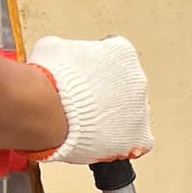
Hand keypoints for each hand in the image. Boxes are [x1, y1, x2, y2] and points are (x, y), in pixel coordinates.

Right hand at [28, 36, 152, 163]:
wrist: (52, 109)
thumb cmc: (52, 79)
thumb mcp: (52, 50)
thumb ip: (66, 51)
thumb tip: (59, 58)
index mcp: (121, 52)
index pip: (115, 58)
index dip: (95, 71)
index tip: (84, 79)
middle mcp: (136, 79)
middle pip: (125, 87)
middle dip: (105, 95)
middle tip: (84, 104)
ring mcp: (139, 109)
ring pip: (132, 114)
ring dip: (114, 118)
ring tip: (90, 124)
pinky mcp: (138, 135)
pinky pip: (139, 141)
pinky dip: (124, 142)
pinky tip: (106, 142)